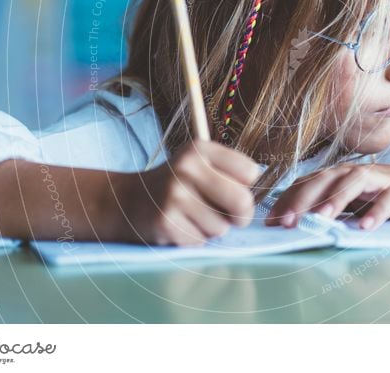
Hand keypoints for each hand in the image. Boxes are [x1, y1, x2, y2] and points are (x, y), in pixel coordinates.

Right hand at [116, 140, 260, 245]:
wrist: (130, 200)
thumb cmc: (178, 184)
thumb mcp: (199, 164)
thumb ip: (230, 173)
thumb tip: (259, 198)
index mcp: (200, 149)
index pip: (251, 172)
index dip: (246, 186)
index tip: (233, 188)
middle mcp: (186, 168)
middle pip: (242, 201)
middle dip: (241, 215)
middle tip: (231, 216)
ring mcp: (174, 195)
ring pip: (222, 227)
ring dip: (214, 228)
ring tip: (195, 216)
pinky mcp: (166, 222)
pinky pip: (201, 241)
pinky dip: (196, 239)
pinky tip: (181, 226)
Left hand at [264, 161, 389, 230]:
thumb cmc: (388, 194)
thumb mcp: (356, 201)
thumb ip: (330, 208)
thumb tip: (295, 223)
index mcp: (341, 175)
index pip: (308, 184)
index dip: (287, 200)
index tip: (270, 222)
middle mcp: (357, 172)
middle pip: (325, 180)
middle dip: (302, 200)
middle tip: (285, 222)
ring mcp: (381, 178)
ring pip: (354, 183)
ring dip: (335, 200)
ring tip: (321, 219)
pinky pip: (389, 198)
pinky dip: (377, 211)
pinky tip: (365, 227)